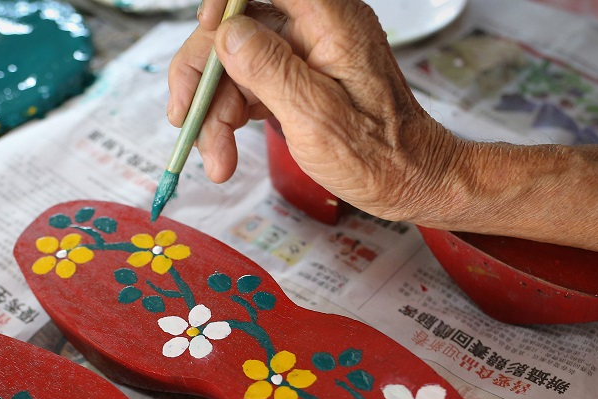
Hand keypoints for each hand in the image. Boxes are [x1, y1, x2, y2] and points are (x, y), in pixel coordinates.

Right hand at [168, 0, 463, 221]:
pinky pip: (246, 84)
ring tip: (216, 161)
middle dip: (204, 77)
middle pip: (236, 27)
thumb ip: (271, 71)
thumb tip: (228, 34)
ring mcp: (304, 53)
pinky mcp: (296, 78)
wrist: (411, 182)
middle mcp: (315, 27)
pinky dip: (228, 117)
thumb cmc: (380, 157)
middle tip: (186, 121)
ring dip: (213, 111)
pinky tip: (223, 151)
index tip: (206, 34)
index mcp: (330, 20)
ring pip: (233, 62)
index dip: (227, 2)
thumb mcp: (318, 118)